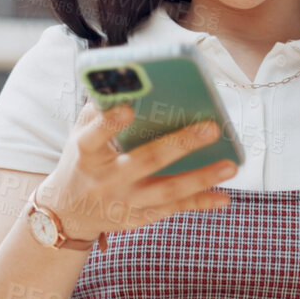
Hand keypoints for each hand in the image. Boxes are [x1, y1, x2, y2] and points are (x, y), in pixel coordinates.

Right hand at [36, 97, 236, 239]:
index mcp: (86, 155)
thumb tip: (127, 81)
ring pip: (166, 191)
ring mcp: (124, 203)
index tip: (129, 108)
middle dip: (180, 145)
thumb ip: (99, 109)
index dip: (109, 124)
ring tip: (231, 166)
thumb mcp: (79, 135)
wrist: (69, 213)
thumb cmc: (81, 161)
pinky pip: (173, 210)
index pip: (93, 138)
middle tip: (212, 127)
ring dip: (200, 178)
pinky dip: (200, 203)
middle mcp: (105, 181)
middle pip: (144, 162)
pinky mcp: (138, 218)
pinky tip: (224, 196)